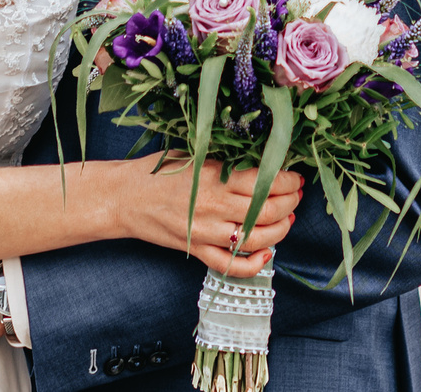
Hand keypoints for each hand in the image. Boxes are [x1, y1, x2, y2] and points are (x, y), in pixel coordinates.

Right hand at [111, 157, 304, 275]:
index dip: (288, 180)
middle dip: (291, 203)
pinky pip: (233, 266)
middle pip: (268, 210)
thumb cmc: (158, 170)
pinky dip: (255, 264)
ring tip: (287, 219)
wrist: (124, 197)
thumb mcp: (194, 154)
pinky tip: (267, 253)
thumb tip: (262, 159)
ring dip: (281, 230)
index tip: (294, 176)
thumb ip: (225, 160)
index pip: (265, 181)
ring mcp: (206, 233)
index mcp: (214, 176)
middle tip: (296, 194)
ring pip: (258, 239)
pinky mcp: (198, 250)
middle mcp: (214, 207)